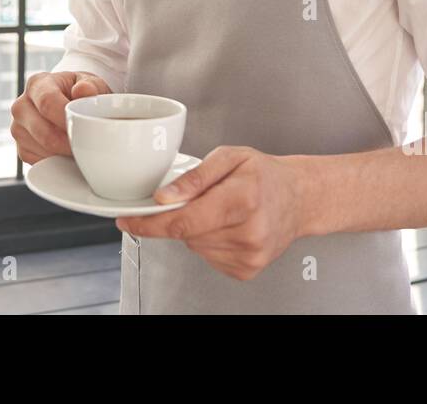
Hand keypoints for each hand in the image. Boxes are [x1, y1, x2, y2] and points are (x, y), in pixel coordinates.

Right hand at [10, 70, 111, 164]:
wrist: (69, 103)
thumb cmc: (80, 93)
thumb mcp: (89, 83)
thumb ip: (90, 85)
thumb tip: (84, 90)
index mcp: (37, 84)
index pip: (47, 102)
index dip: (66, 119)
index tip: (84, 128)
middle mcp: (21, 106)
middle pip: (44, 132)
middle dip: (69, 142)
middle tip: (88, 145)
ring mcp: (18, 129)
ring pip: (42, 149)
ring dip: (64, 153)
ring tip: (80, 145)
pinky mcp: (21, 149)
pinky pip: (39, 161)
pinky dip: (57, 161)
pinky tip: (68, 152)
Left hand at [115, 146, 308, 281]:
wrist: (299, 198)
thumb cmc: (265, 175)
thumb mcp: (229, 157)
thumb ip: (194, 177)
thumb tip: (164, 197)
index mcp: (243, 198)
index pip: (183, 220)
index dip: (149, 223)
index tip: (127, 220)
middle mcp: (248, 231)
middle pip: (187, 233)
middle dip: (181, 216)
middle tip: (201, 198)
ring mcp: (250, 255)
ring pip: (195, 246)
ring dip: (197, 229)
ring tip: (223, 210)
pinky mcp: (247, 270)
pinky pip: (208, 257)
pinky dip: (209, 241)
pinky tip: (229, 226)